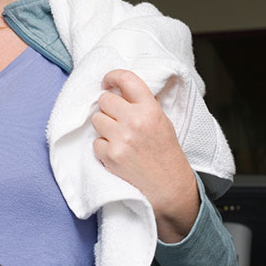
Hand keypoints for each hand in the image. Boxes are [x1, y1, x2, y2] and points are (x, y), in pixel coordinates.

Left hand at [91, 69, 199, 242]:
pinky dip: (103, 147)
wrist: (169, 189)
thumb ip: (143, 104)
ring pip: (96, 119)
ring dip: (104, 127)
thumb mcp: (162, 122)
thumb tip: (119, 89)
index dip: (112, 77)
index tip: (107, 82)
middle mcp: (135, 121)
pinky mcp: (110, 156)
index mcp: (150, 109)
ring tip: (119, 138)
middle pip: (104, 99)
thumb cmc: (166, 154)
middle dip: (108, 108)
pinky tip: (117, 153)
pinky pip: (95, 141)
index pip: (126, 79)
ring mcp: (121, 139)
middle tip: (117, 118)